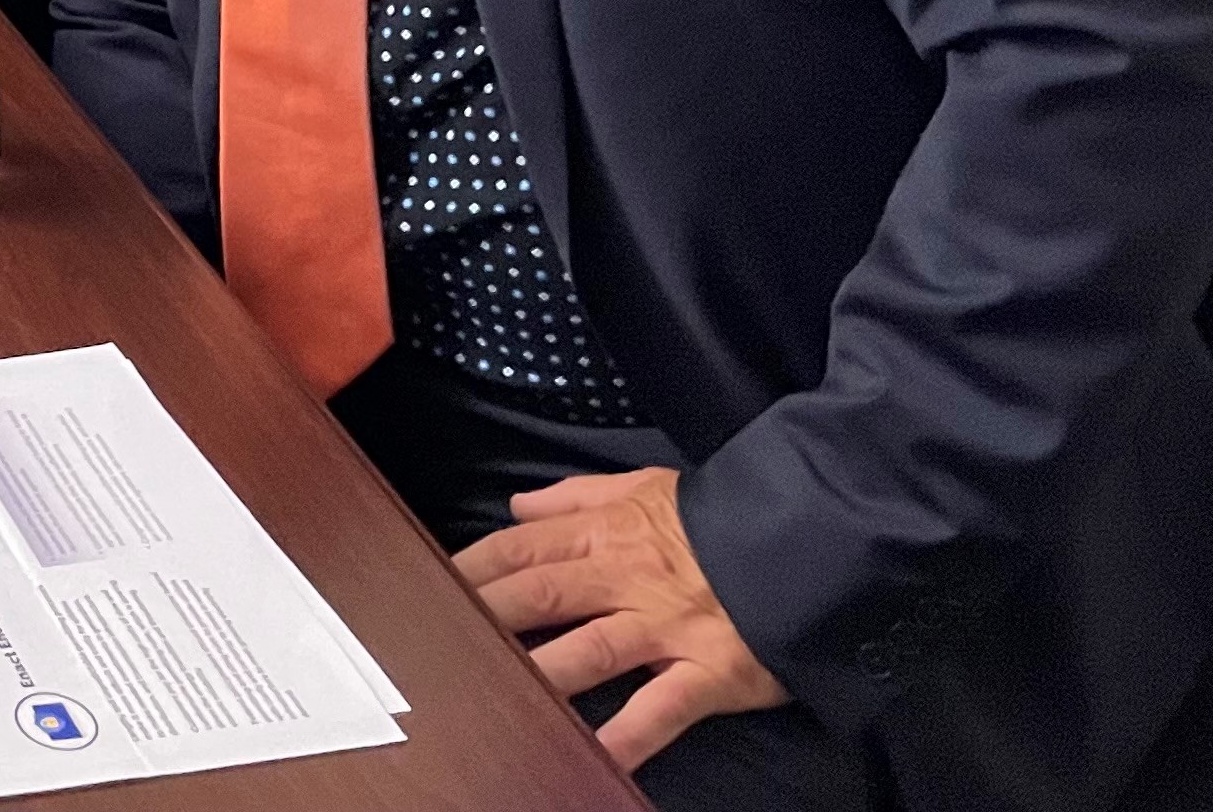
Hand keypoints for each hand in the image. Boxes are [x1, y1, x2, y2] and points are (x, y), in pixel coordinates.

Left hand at [456, 467, 786, 771]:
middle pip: (540, 595)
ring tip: (496, 695)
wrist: (813, 537)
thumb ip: (576, 496)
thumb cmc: (721, 518)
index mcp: (607, 533)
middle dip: (484, 617)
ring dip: (541, 673)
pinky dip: (631, 733)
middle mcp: (628, 578)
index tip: (427, 586)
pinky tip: (597, 754)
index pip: (521, 549)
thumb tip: (516, 505)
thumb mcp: (646, 486)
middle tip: (437, 642)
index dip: (471, 567)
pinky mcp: (711, 669)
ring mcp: (668, 626)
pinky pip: (665, 705)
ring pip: (590, 648)